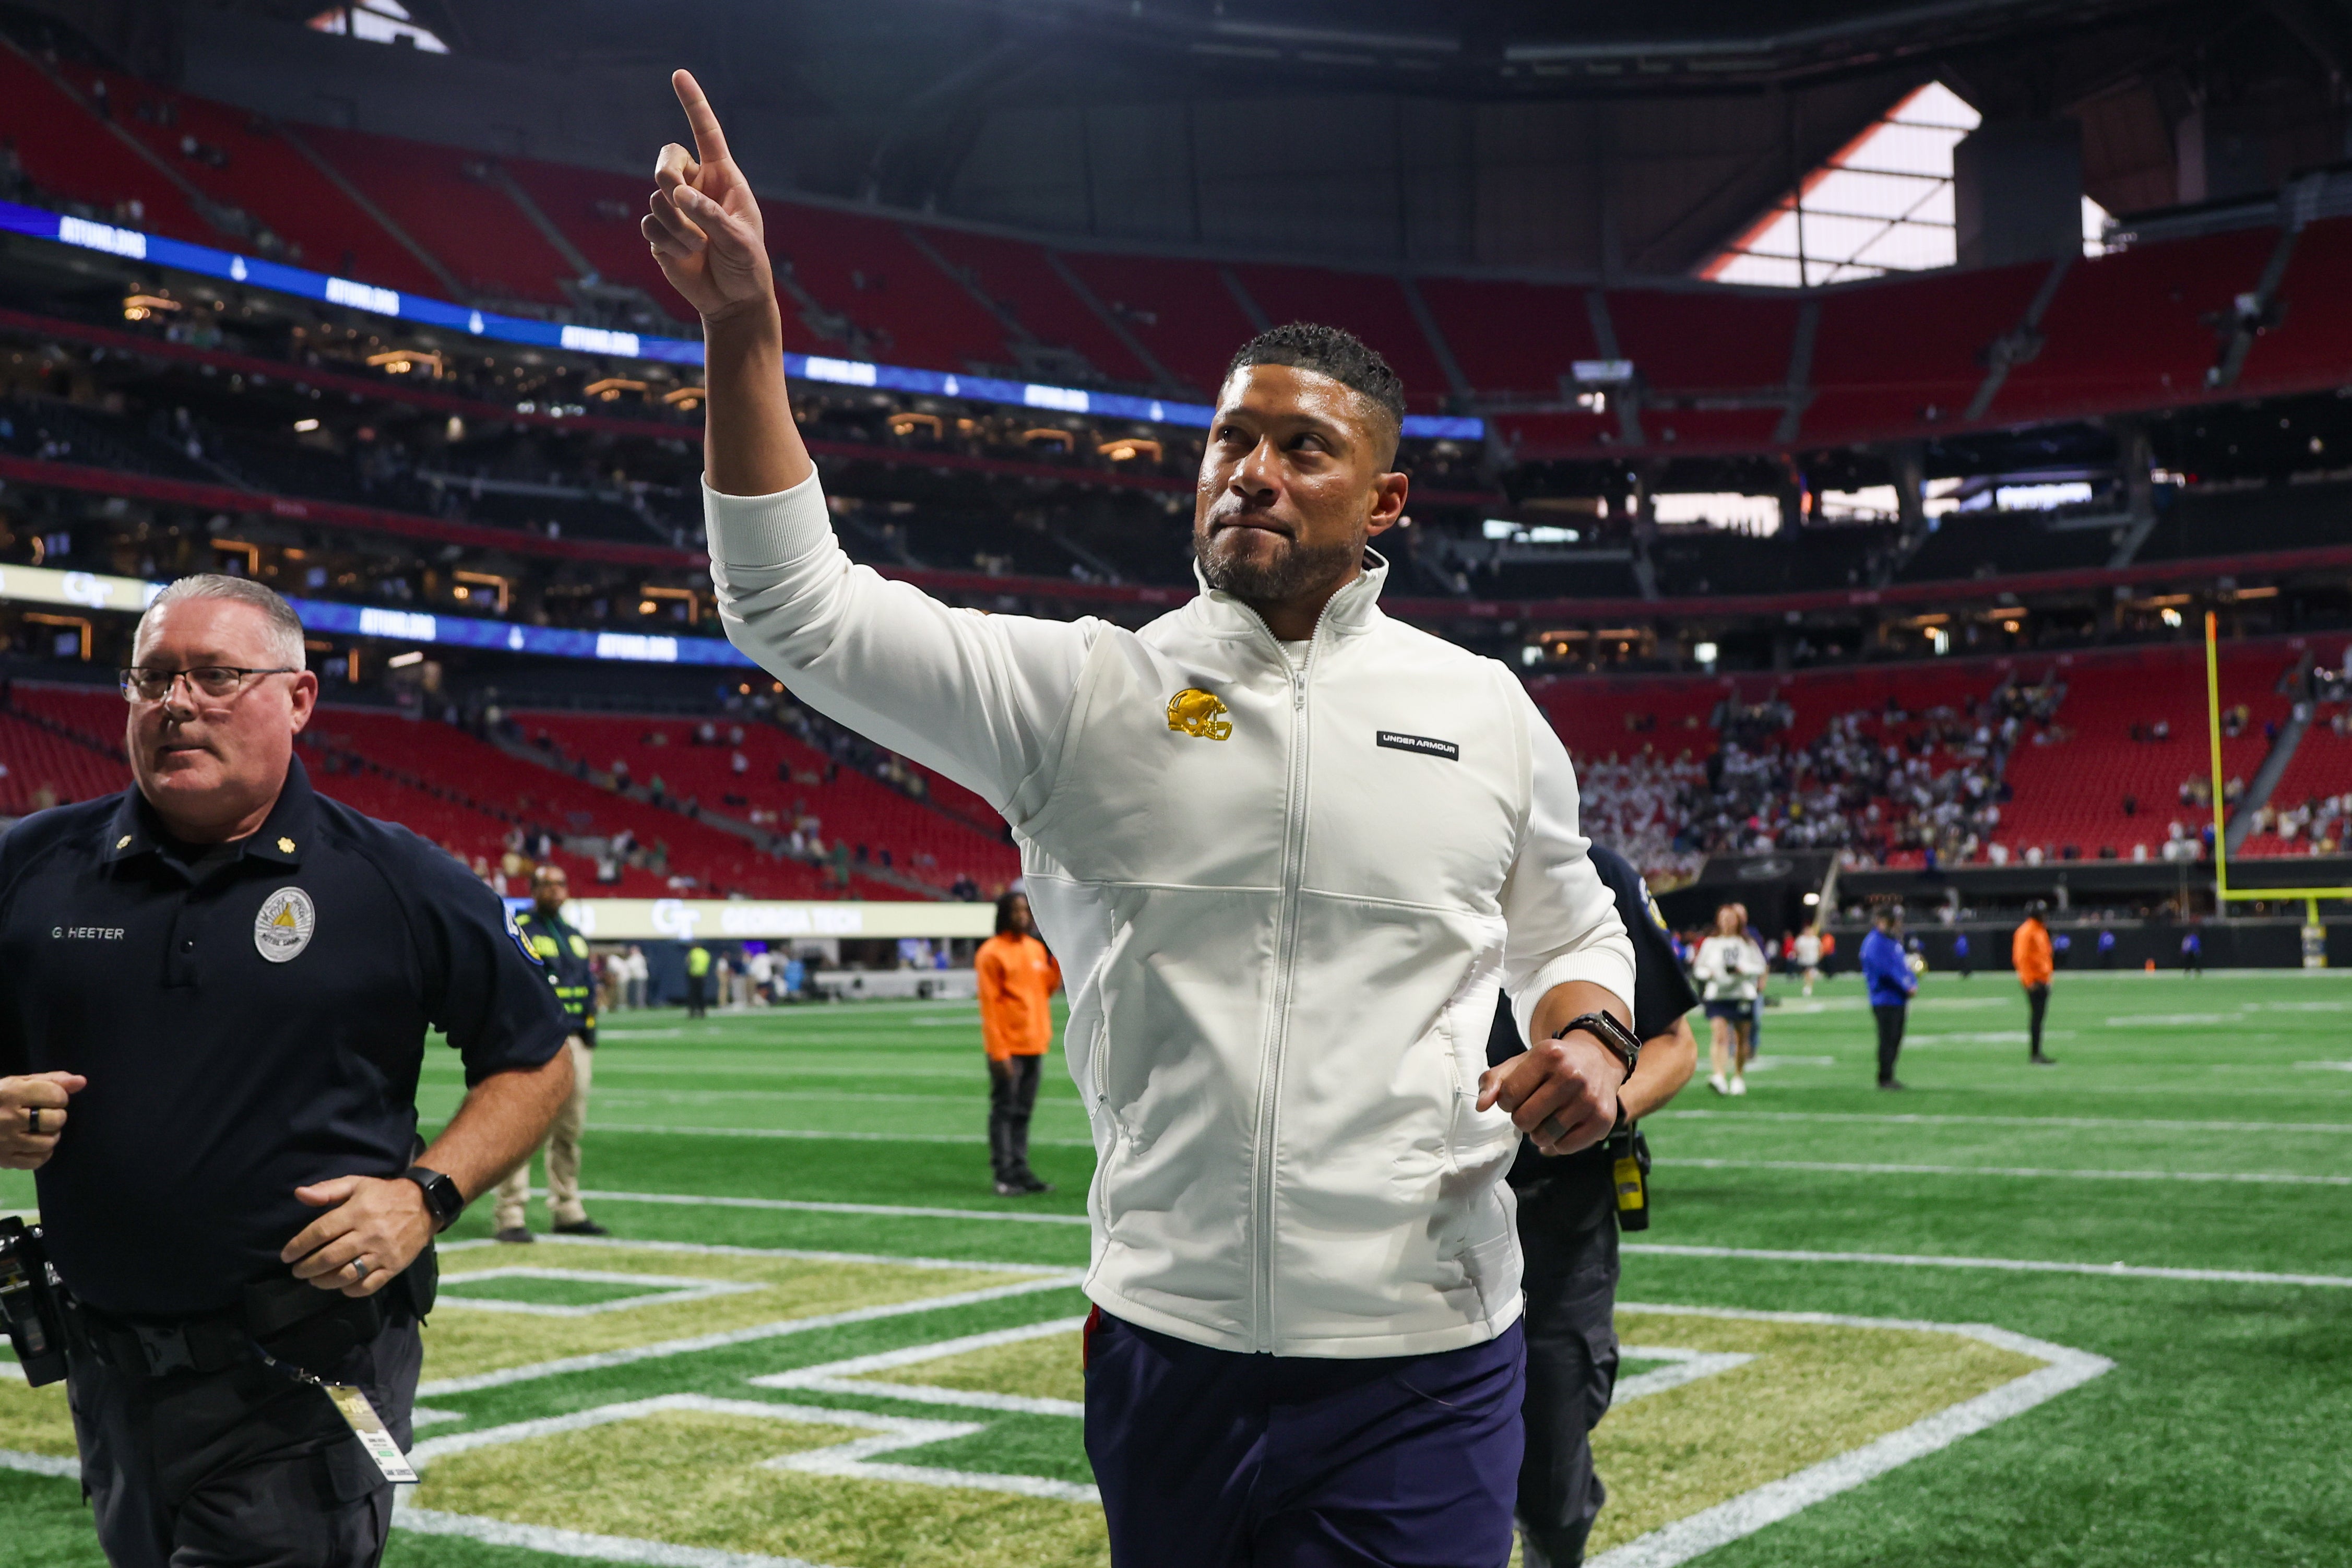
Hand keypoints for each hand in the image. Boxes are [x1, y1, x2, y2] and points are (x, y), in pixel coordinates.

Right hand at [0, 1072, 84, 1169]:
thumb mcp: (19, 1083)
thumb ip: (52, 1080)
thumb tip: (81, 1082)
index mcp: (11, 1093)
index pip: (56, 1095)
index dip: (59, 1096)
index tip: (49, 1098)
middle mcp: (8, 1118)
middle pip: (55, 1120)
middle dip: (57, 1115)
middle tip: (45, 1114)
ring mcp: (5, 1141)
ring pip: (49, 1142)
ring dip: (51, 1135)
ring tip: (40, 1129)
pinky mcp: (4, 1160)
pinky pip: (37, 1161)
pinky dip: (42, 1153)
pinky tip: (34, 1144)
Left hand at [281, 1175, 434, 1297]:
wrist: (426, 1204)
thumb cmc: (384, 1194)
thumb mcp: (356, 1183)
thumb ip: (327, 1190)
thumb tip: (299, 1194)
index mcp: (357, 1212)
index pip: (320, 1232)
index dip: (299, 1246)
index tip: (287, 1256)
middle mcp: (369, 1234)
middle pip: (329, 1257)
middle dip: (307, 1268)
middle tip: (297, 1271)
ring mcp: (383, 1252)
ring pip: (347, 1274)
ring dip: (324, 1281)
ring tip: (315, 1280)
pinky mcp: (394, 1266)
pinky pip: (368, 1285)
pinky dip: (351, 1289)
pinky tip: (342, 1285)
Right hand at [643, 69, 775, 322]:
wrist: (733, 301)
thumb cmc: (747, 266)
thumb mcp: (741, 241)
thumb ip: (712, 216)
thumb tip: (679, 196)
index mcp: (723, 178)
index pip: (706, 133)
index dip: (693, 104)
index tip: (679, 75)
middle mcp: (696, 187)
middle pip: (667, 159)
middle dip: (667, 176)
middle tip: (680, 200)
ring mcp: (676, 209)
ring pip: (655, 197)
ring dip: (677, 225)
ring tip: (699, 246)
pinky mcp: (660, 233)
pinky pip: (649, 224)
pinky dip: (666, 241)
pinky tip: (683, 255)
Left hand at [1477, 1033, 1620, 1156]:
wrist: (1598, 1061)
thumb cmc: (1552, 1064)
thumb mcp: (1522, 1062)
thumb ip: (1494, 1081)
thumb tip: (1481, 1106)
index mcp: (1549, 1055)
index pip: (1509, 1095)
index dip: (1506, 1101)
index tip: (1516, 1096)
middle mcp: (1572, 1075)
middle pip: (1524, 1120)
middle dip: (1521, 1118)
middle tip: (1532, 1108)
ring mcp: (1589, 1099)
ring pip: (1543, 1137)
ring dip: (1538, 1133)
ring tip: (1546, 1118)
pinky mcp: (1603, 1120)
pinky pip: (1565, 1148)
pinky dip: (1557, 1143)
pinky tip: (1562, 1127)